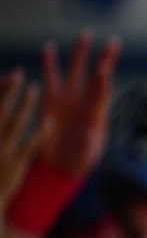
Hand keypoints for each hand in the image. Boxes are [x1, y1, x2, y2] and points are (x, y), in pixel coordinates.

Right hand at [0, 69, 46, 204]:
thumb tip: (2, 111)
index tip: (4, 76)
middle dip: (6, 90)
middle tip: (17, 73)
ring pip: (13, 123)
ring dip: (24, 105)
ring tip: (34, 88)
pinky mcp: (14, 164)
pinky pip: (29, 144)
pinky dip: (39, 131)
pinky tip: (49, 121)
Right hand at [36, 31, 120, 177]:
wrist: (59, 165)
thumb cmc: (77, 163)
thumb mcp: (85, 157)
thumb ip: (88, 146)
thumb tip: (90, 137)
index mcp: (97, 115)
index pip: (102, 93)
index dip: (103, 80)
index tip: (105, 67)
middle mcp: (85, 103)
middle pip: (96, 76)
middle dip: (104, 59)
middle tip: (114, 42)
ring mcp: (68, 99)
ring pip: (75, 71)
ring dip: (79, 54)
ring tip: (85, 36)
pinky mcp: (51, 100)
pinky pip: (50, 77)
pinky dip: (49, 63)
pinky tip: (47, 47)